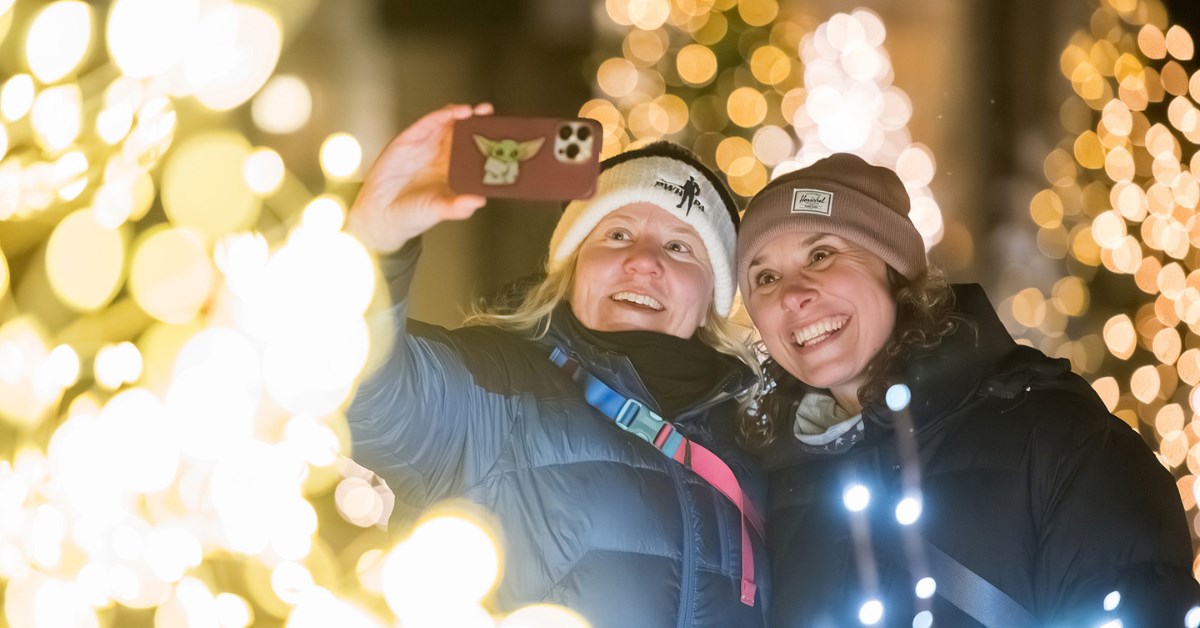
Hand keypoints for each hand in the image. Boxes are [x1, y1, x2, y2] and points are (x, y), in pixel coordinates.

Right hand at [347, 103, 492, 252]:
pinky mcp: (408, 140)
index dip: (487, 141)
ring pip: (446, 123)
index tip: (502, 135)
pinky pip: (425, 124)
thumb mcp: (438, 211)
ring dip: (460, 114)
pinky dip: (438, 116)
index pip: (474, 151)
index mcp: (454, 171)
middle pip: (463, 132)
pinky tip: (449, 113)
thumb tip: (479, 201)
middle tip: (489, 114)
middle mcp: (442, 156)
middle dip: (477, 121)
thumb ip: (458, 208)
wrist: (381, 215)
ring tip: (473, 112)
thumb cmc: (413, 214)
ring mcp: (426, 146)